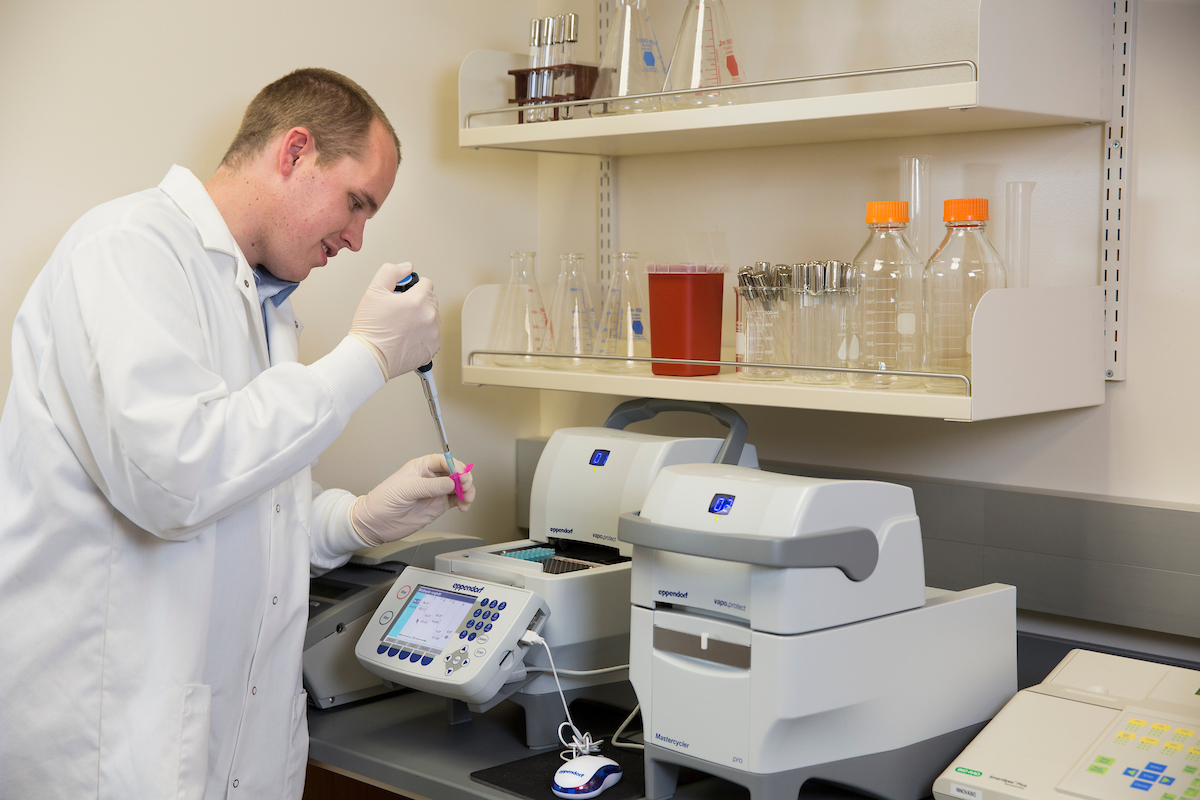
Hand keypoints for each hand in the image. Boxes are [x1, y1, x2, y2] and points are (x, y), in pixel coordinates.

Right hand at [348, 262, 439, 379]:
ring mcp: (433, 333)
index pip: (426, 283)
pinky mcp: (433, 348)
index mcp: (418, 300)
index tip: (403, 294)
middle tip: (399, 311)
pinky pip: (433, 335)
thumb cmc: (370, 329)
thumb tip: (407, 267)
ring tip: (402, 326)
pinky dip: (423, 335)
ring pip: (432, 318)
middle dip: (417, 302)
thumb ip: (391, 272)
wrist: (370, 357)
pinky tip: (407, 337)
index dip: (412, 287)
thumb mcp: (373, 291)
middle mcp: (430, 316)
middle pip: (430, 300)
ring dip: (422, 318)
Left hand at [351, 454, 475, 545]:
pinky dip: (464, 502)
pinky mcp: (439, 505)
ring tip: (466, 499)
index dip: (455, 466)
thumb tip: (451, 482)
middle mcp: (431, 478)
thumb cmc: (384, 500)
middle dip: (464, 478)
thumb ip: (430, 486)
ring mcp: (436, 492)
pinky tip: (463, 506)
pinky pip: (457, 500)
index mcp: (422, 467)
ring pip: (459, 487)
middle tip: (465, 487)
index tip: (460, 474)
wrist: (376, 523)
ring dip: (467, 491)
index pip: (444, 461)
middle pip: (456, 472)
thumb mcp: (406, 489)